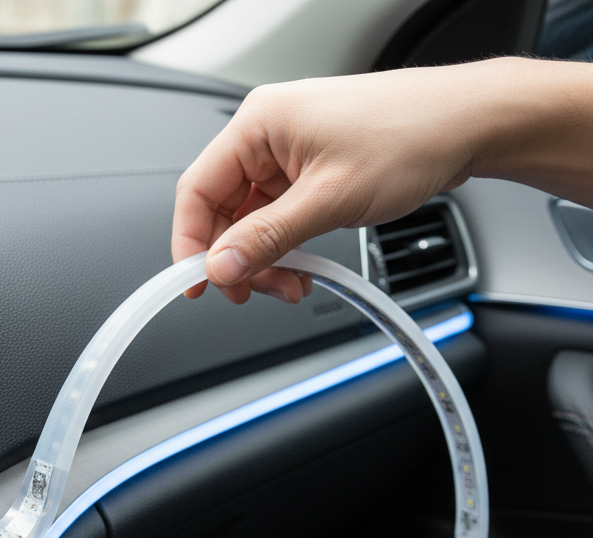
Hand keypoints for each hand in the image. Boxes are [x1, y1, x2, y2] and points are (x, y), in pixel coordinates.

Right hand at [173, 57, 592, 304]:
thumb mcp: (329, 199)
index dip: (189, 244)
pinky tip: (303, 269)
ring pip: (251, 221)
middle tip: (255, 292)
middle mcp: (268, 136)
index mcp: (259, 124)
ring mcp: (289, 155)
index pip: (197, 191)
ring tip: (292, 284)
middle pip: (223, 211)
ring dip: (265, 260)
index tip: (195, 284)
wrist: (469, 125)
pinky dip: (286, 249)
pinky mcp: (309, 172)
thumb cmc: (411, 135)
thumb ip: (267, 238)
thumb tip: (220, 267)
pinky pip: (279, 218)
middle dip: (237, 259)